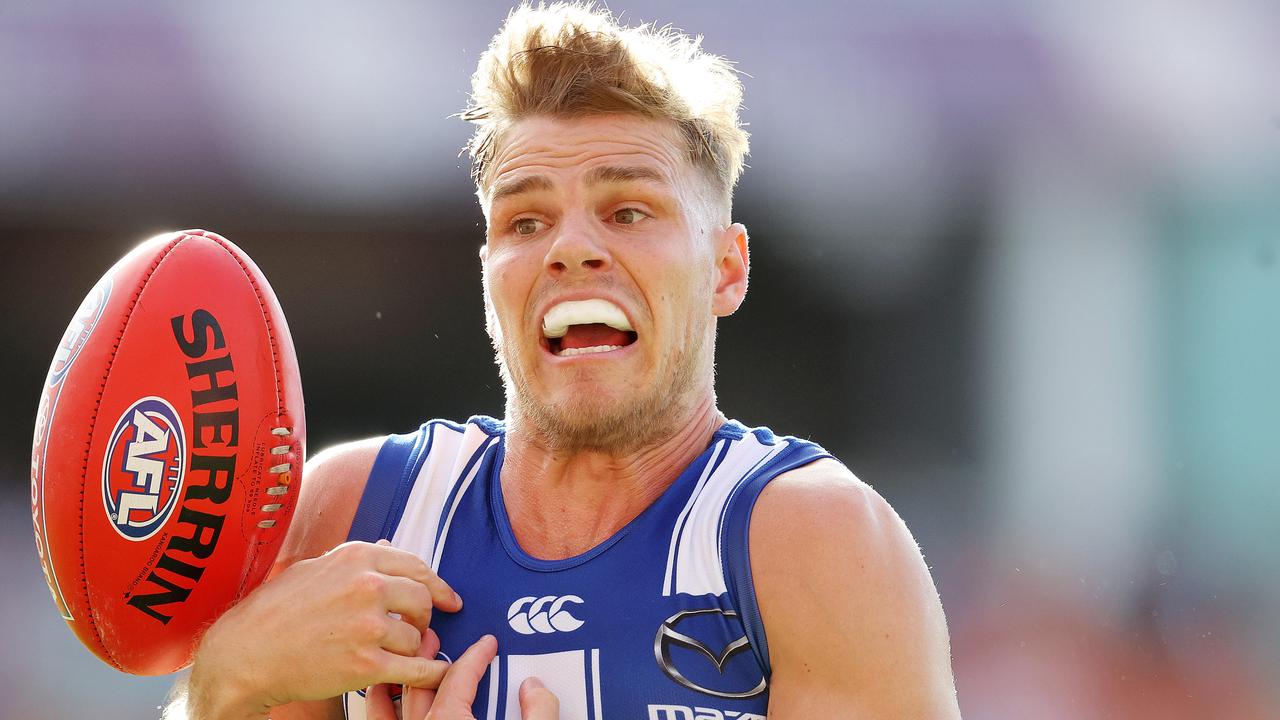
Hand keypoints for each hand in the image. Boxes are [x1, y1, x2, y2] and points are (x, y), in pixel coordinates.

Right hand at [189, 540, 462, 717]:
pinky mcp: (366, 665)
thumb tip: (390, 546)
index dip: (437, 586)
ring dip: (413, 649)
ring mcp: (368, 627)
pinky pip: (416, 670)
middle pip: (422, 600)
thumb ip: (356, 559)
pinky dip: (431, 673)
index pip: (416, 567)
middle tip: (418, 630)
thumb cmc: (273, 611)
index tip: (448, 599)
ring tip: (396, 654)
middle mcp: (368, 586)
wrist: (244, 654)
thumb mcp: (314, 569)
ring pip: (417, 638)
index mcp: (357, 558)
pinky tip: (435, 673)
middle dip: (424, 618)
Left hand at [370, 635, 558, 719]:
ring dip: (400, 671)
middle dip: (431, 655)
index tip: (487, 644)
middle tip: (436, 634)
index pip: (461, 676)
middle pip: (420, 680)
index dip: (477, 655)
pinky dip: (377, 701)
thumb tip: (534, 686)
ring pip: (390, 699)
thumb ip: (539, 714)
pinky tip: (380, 687)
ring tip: (406, 654)